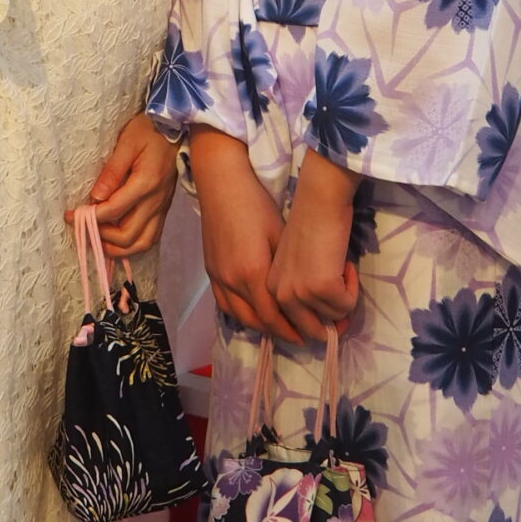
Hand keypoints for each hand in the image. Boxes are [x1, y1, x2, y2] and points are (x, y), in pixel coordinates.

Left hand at [72, 115, 176, 257]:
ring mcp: (162, 207)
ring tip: (98, 240)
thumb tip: (95, 197)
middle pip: (128, 235)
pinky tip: (117, 239)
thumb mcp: (127, 143)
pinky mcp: (163, 208)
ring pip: (143, 243)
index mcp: (146, 183)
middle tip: (83, 228)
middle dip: (102, 237)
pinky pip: (150, 236)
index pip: (114, 210)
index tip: (71, 216)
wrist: (176, 126)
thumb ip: (112, 172)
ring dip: (118, 248)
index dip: (90, 217)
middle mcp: (156, 201)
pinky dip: (132, 244)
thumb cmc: (148, 130)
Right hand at [187, 129, 300, 343]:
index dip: (292, 330)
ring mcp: (217, 277)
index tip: (310, 335)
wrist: (222, 184)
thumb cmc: (256, 204)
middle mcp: (231, 281)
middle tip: (300, 337)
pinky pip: (226, 305)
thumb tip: (303, 292)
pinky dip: (242, 315)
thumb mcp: (279, 235)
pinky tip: (255, 313)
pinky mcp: (210, 271)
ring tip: (280, 328)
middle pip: (257, 321)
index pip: (273, 316)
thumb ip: (285, 269)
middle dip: (279, 333)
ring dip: (261, 326)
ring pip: (239, 316)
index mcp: (252, 273)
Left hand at [268, 152, 360, 340]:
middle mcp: (279, 295)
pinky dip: (354, 287)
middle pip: (312, 332)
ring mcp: (299, 293)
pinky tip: (346, 264)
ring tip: (340, 268)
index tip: (333, 318)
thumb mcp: (297, 265)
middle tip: (346, 301)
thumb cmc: (311, 225)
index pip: (291, 327)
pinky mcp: (321, 287)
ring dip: (345, 296)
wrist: (319, 200)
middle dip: (334, 323)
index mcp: (270, 289)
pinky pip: (347, 305)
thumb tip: (327, 324)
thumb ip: (302, 292)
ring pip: (334, 317)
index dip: (317, 326)